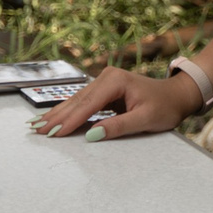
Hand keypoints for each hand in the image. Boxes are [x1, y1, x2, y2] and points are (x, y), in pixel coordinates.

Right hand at [33, 67, 201, 140]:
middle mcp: (106, 76)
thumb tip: (92, 135)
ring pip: (76, 100)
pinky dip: (67, 111)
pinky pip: (82, 101)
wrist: (176, 95)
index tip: (55, 133)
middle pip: (77, 101)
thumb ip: (118, 127)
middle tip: (37, 131)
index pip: (88, 104)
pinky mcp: (103, 88)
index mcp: (115, 81)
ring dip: (58, 114)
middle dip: (57, 117)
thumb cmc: (165, 107)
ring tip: (38, 125)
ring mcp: (103, 80)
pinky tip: (54, 117)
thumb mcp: (145, 119)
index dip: (71, 120)